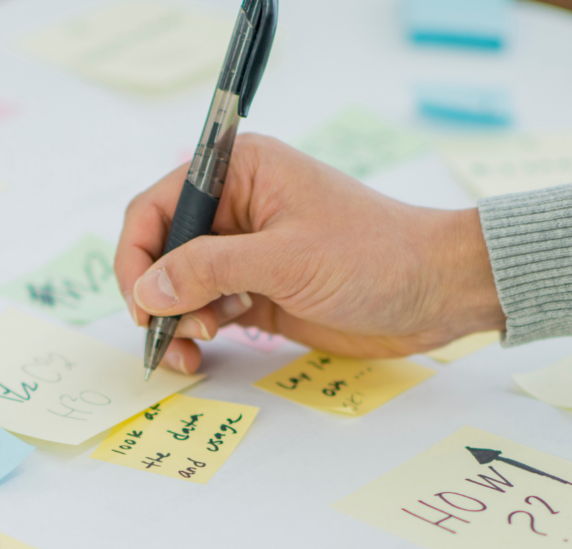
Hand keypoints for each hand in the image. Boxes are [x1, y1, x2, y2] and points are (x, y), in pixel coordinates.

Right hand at [115, 134, 504, 373]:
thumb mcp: (285, 259)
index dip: (137, 256)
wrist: (434, 293)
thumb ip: (209, 269)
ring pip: (184, 286)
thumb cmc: (372, 257)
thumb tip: (146, 290)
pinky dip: (200, 331)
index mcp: (240, 174)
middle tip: (178, 334)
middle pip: (165, 251)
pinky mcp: (263, 293)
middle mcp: (238, 211)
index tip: (140, 305)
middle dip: (159, 296)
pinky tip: (207, 351)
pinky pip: (212, 310)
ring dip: (178, 320)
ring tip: (198, 349)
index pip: (159, 208)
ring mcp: (249, 256)